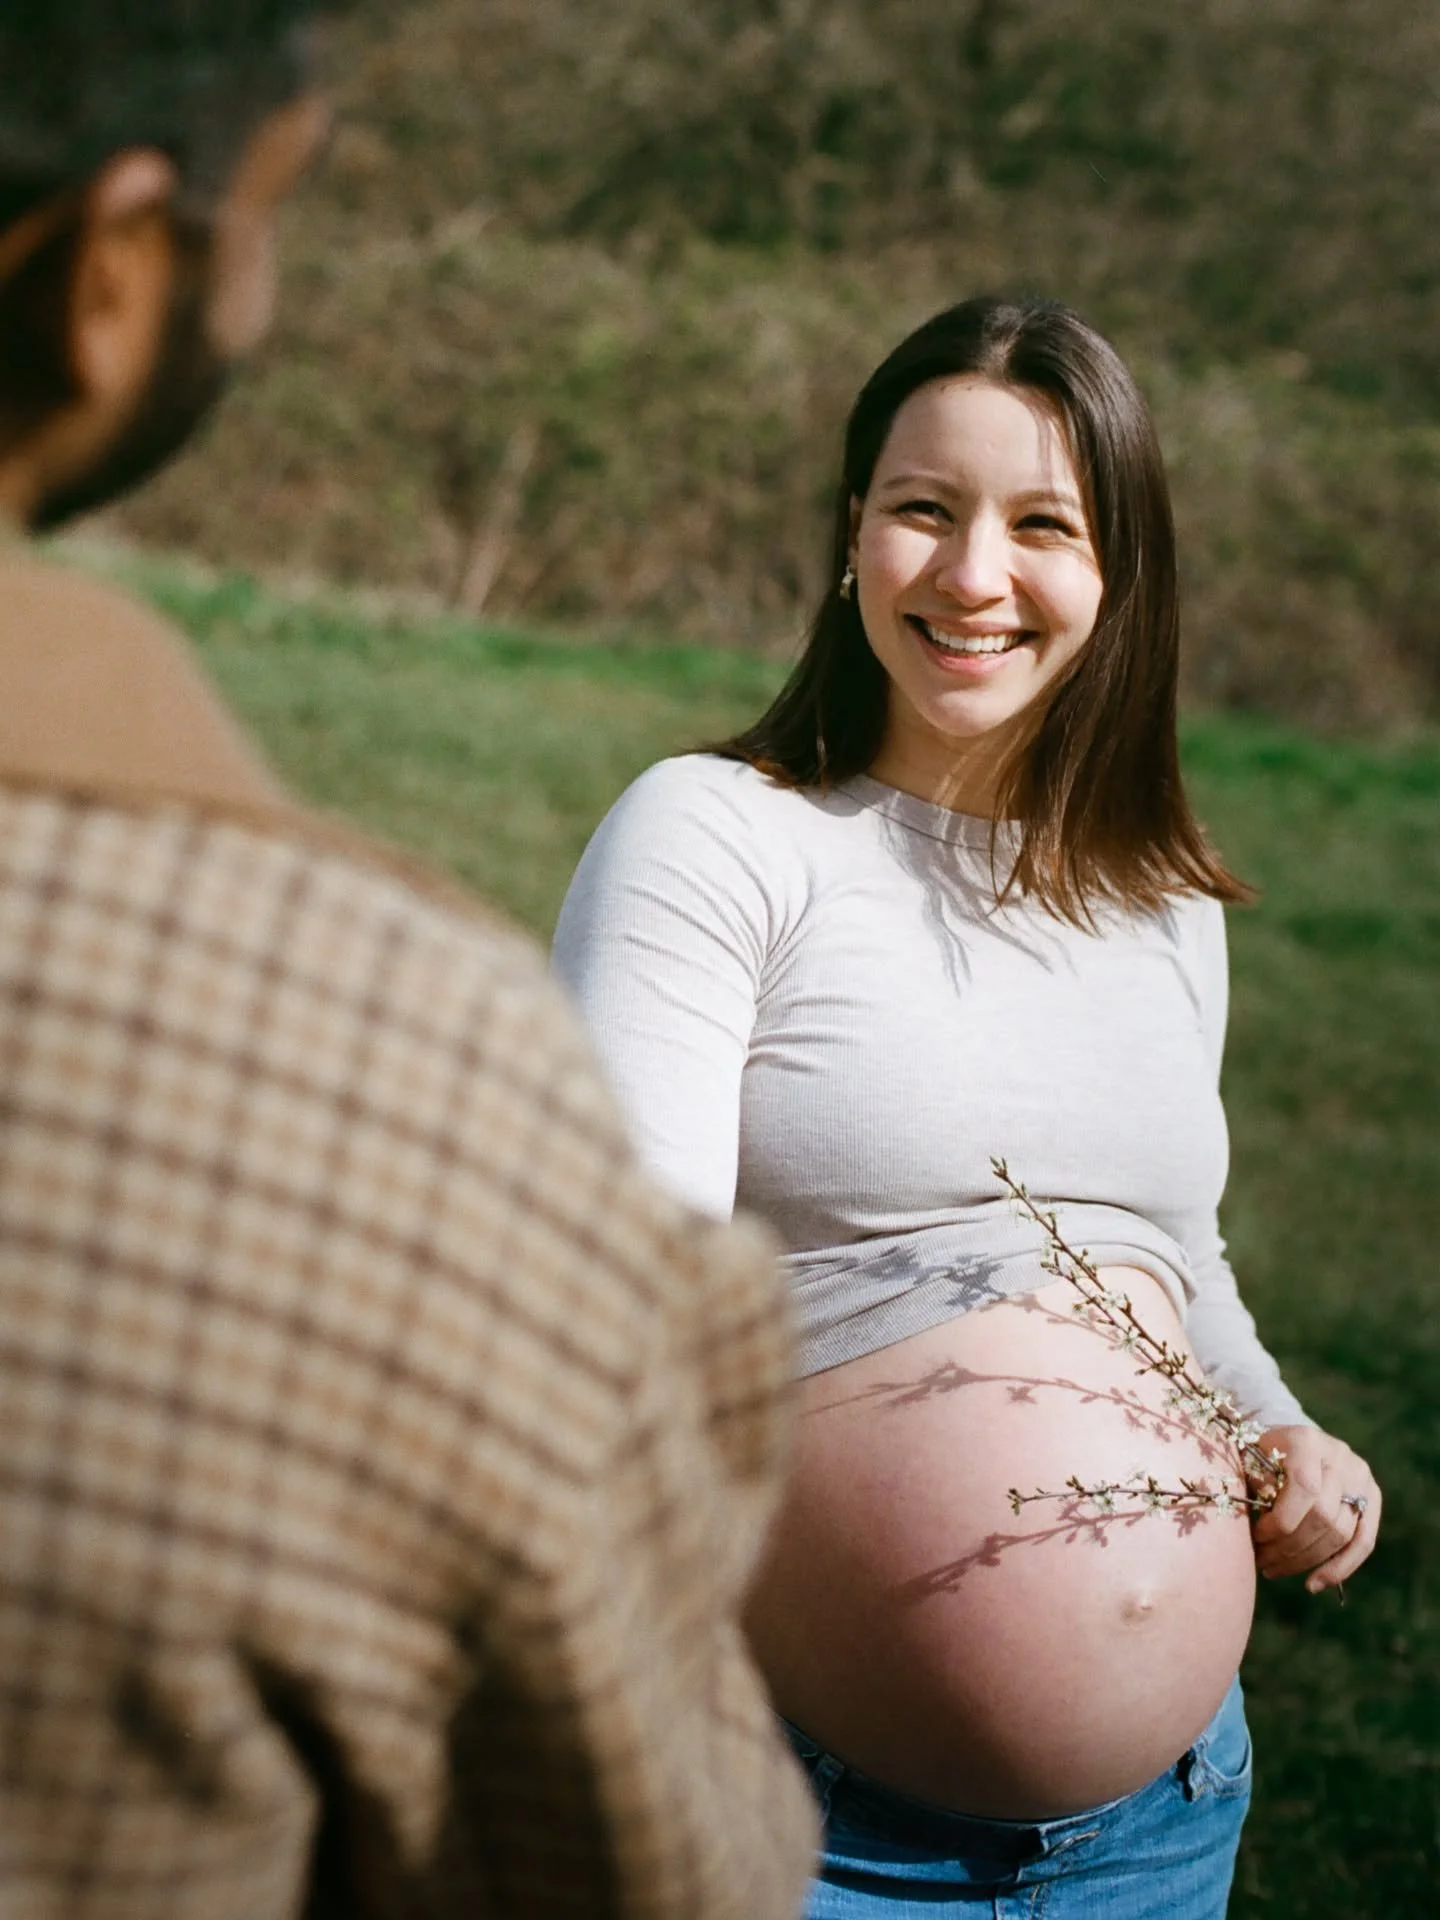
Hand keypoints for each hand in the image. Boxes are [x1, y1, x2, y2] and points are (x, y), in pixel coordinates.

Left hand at [1249, 1424, 1380, 1594]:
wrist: (1288, 1444)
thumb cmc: (1260, 1457)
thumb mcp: (1251, 1462)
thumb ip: (1256, 1490)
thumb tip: (1250, 1534)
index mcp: (1307, 1440)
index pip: (1305, 1489)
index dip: (1281, 1522)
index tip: (1256, 1538)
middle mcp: (1340, 1455)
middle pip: (1324, 1516)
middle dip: (1290, 1547)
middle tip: (1262, 1562)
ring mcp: (1360, 1476)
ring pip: (1342, 1533)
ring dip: (1307, 1561)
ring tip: (1276, 1570)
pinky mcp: (1372, 1497)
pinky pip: (1363, 1541)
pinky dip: (1340, 1567)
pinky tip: (1314, 1584)